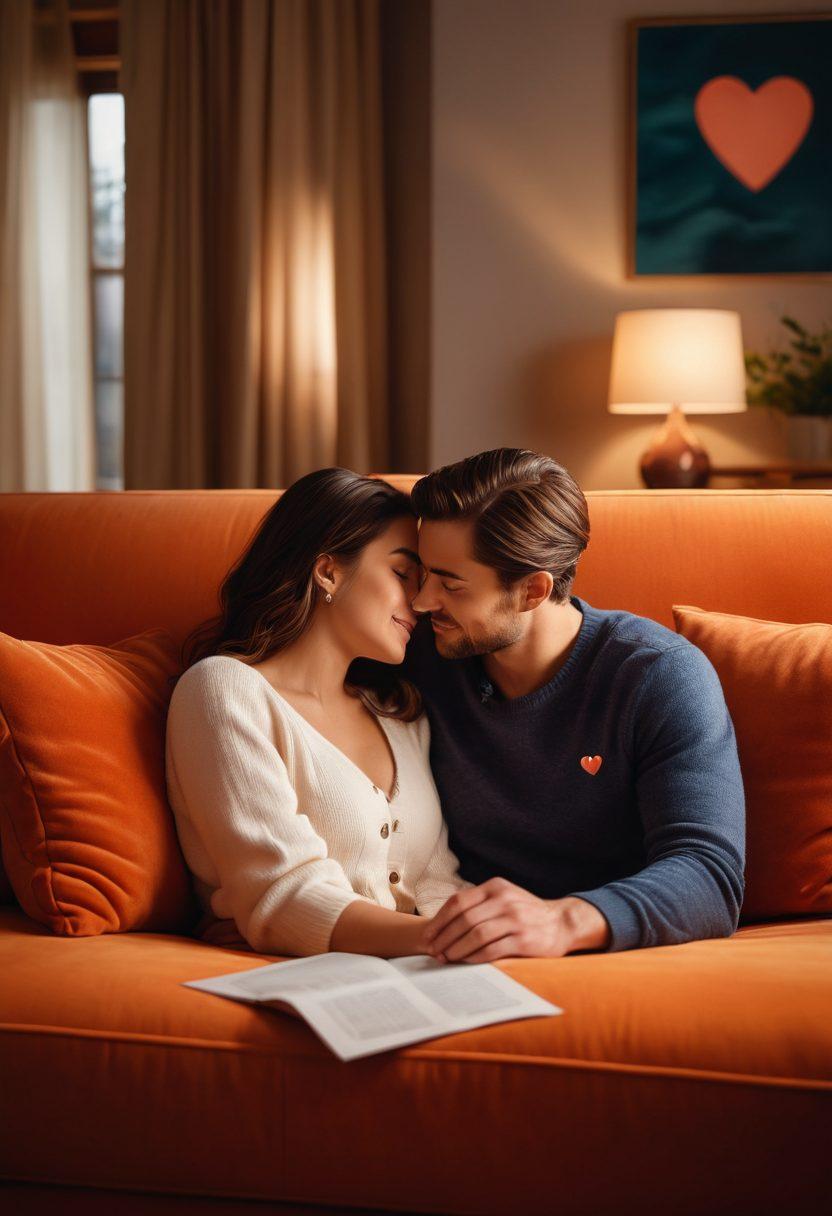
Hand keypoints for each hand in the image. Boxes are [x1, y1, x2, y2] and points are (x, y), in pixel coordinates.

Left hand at [422, 878, 610, 962]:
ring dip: (457, 949)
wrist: (561, 923)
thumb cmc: (524, 912)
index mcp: (495, 887)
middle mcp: (504, 900)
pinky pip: (492, 949)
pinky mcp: (524, 939)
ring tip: (446, 958)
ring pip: (476, 934)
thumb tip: (443, 922)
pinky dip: (475, 957)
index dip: (439, 920)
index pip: (458, 902)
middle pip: (464, 919)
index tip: (428, 935)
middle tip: (434, 951)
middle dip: (444, 937)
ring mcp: (515, 919)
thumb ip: (478, 904)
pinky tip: (466, 962)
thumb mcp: (503, 897)